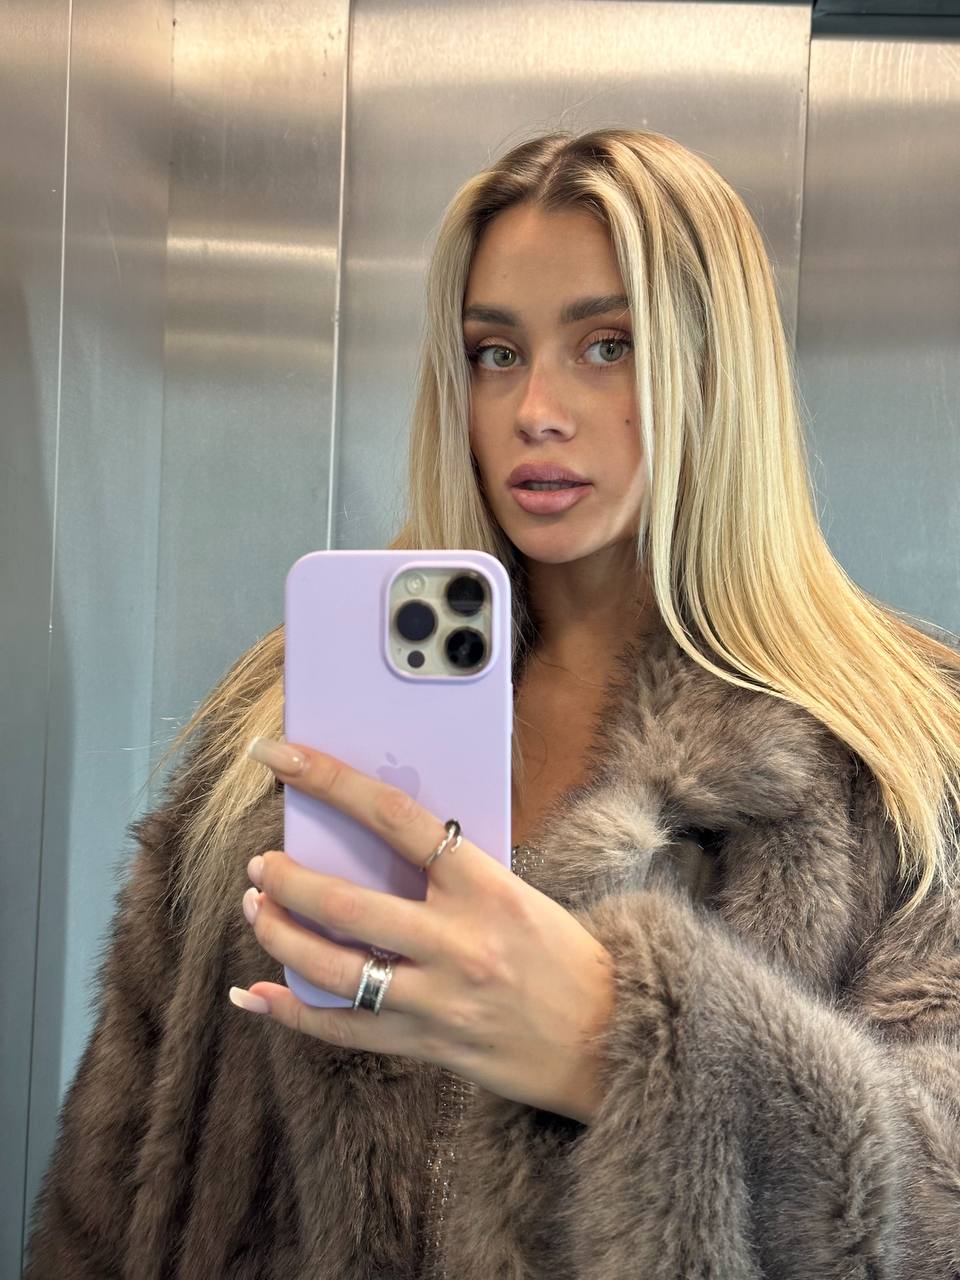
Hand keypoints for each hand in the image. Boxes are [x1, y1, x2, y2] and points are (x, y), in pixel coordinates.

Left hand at [229, 736, 614, 1123]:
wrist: (607, 1038)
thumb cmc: (560, 953)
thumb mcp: (514, 892)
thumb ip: (451, 871)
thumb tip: (375, 842)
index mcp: (485, 887)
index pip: (395, 819)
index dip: (330, 782)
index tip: (283, 758)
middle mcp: (458, 942)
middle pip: (348, 905)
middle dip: (288, 880)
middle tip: (260, 864)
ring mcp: (439, 999)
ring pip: (335, 968)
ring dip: (280, 936)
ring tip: (256, 910)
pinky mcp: (427, 1044)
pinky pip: (343, 1030)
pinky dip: (291, 1012)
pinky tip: (253, 994)